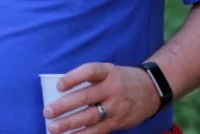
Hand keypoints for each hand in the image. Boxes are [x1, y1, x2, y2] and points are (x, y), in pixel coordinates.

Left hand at [43, 63, 159, 133]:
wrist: (152, 90)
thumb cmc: (121, 79)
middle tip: (47, 112)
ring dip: (70, 124)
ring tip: (53, 128)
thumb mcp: (108, 71)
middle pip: (86, 97)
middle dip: (64, 106)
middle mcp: (112, 89)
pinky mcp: (118, 122)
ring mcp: (116, 107)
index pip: (89, 72)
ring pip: (90, 117)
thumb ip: (90, 80)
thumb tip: (61, 91)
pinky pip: (98, 130)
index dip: (73, 78)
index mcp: (108, 72)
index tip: (58, 86)